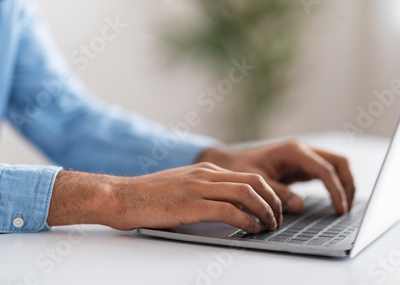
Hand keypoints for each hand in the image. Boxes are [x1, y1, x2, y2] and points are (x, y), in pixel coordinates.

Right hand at [48, 163, 282, 232]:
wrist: (122, 195)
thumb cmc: (149, 196)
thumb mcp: (182, 186)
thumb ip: (204, 190)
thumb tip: (227, 206)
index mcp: (206, 170)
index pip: (248, 176)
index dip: (268, 192)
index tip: (275, 207)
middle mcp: (206, 175)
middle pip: (254, 181)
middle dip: (273, 200)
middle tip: (278, 217)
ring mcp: (198, 187)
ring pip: (246, 193)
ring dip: (264, 211)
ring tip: (269, 225)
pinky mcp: (190, 204)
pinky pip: (228, 210)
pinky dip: (246, 220)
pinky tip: (251, 229)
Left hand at [198, 140, 355, 214]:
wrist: (231, 162)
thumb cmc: (240, 168)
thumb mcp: (255, 182)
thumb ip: (276, 193)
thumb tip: (299, 206)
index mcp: (294, 151)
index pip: (325, 169)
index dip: (336, 190)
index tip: (340, 209)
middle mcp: (303, 150)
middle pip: (339, 162)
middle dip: (347, 184)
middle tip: (346, 208)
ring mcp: (305, 157)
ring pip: (336, 166)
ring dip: (344, 185)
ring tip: (344, 207)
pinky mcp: (303, 165)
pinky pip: (326, 173)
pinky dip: (334, 186)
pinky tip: (334, 202)